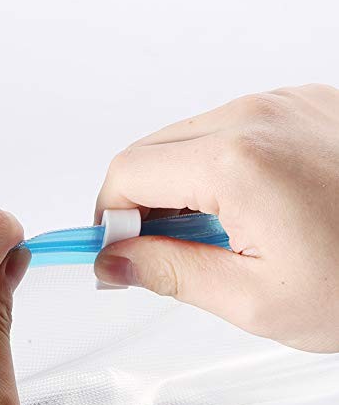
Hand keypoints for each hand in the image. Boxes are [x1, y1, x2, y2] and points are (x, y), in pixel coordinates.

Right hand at [94, 84, 338, 352]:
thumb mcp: (254, 300)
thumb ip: (169, 273)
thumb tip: (112, 261)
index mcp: (236, 162)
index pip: (126, 174)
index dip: (109, 218)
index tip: (114, 252)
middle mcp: (254, 115)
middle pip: (149, 152)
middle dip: (137, 204)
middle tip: (157, 251)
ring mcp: (278, 104)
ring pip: (183, 140)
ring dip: (174, 187)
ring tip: (208, 233)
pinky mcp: (296, 106)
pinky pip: (223, 131)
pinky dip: (209, 169)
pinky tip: (237, 206)